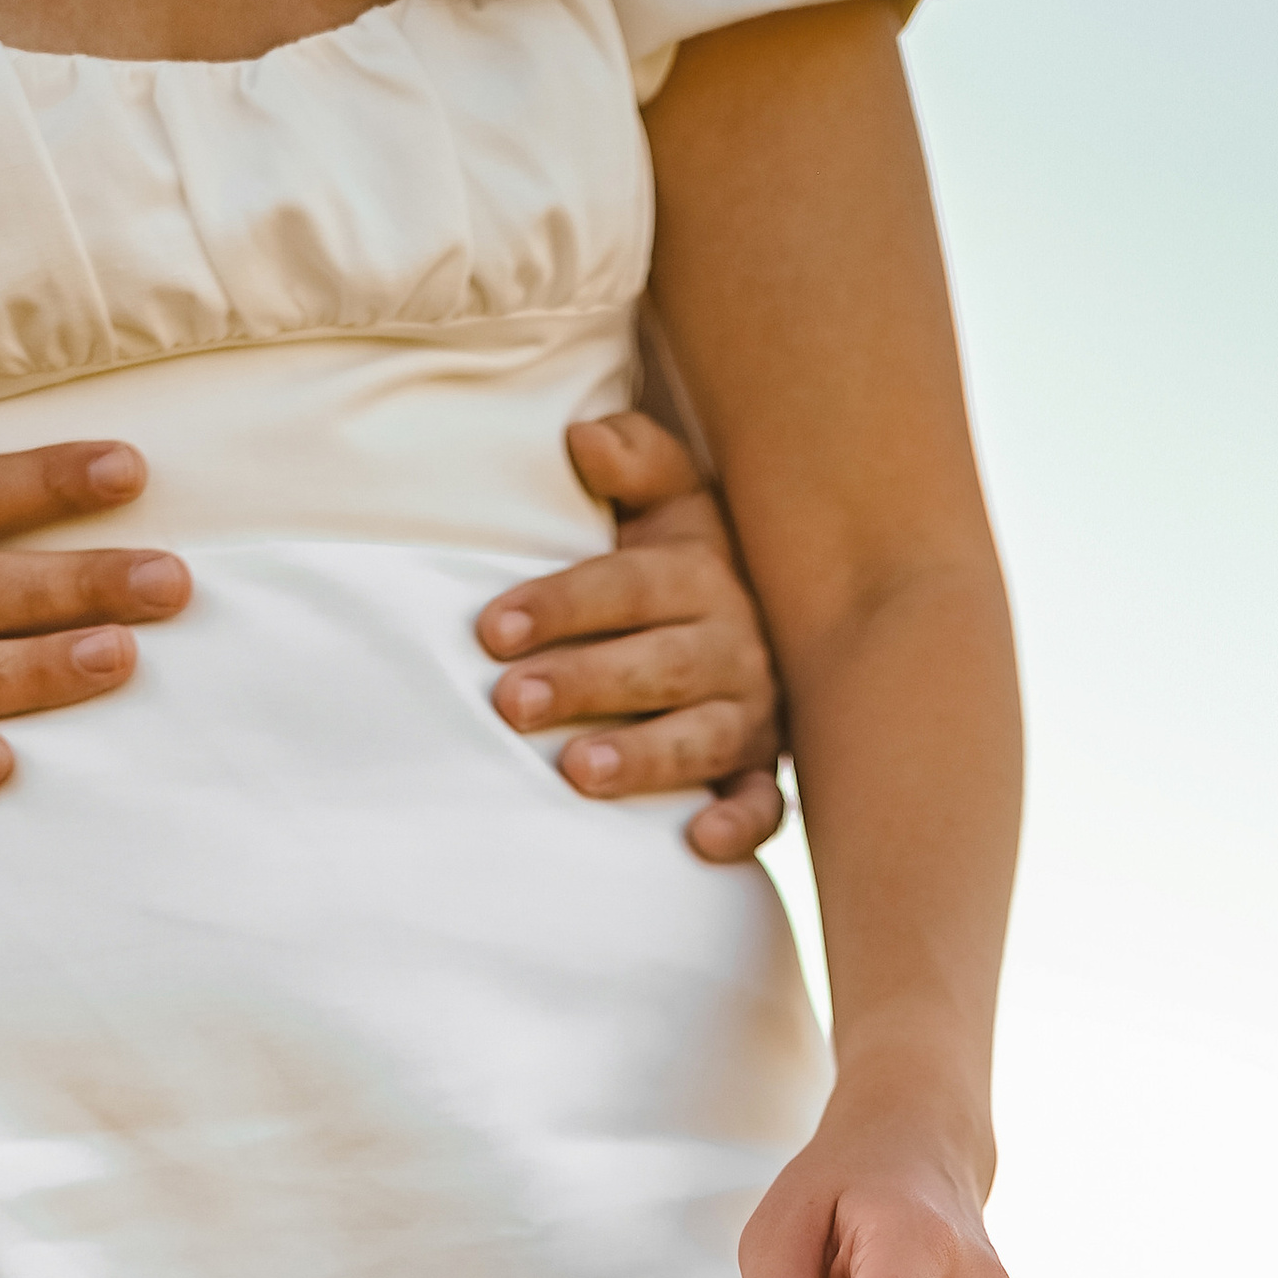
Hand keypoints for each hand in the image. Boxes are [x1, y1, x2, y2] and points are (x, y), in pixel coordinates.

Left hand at [477, 411, 784, 864]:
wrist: (784, 623)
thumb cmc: (687, 568)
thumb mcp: (672, 502)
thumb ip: (636, 460)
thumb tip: (582, 437)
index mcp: (702, 576)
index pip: (627, 588)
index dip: (562, 605)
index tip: (492, 630)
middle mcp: (733, 645)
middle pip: (657, 664)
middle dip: (585, 683)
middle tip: (511, 703)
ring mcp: (750, 713)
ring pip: (702, 738)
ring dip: (643, 757)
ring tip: (578, 772)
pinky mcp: (761, 770)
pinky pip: (764, 804)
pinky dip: (738, 824)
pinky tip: (698, 841)